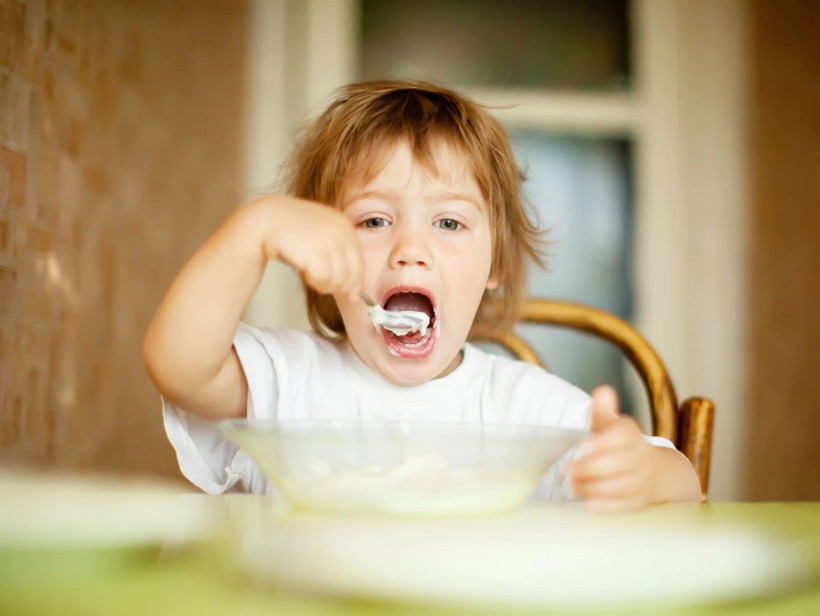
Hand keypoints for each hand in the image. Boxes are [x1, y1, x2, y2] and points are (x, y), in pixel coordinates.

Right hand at [258, 197, 362, 300]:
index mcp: (344, 225)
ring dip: (324, 285)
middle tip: (322, 285)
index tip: (351, 296)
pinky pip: (324, 279)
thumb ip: (340, 262)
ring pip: (338, 279)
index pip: (359, 262)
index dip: (356, 283)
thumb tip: (355, 294)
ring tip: (310, 276)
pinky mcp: (315, 250)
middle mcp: (340, 230)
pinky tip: (304, 273)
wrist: (265, 219)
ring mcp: (328, 240)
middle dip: (339, 287)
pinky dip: (314, 282)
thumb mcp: (320, 241)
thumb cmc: (291, 234)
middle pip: (352, 274)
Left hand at [568, 385, 654, 512]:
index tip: (581, 447)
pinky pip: (625, 505)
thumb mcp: (609, 425)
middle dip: (590, 467)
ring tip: (572, 486)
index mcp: (630, 433)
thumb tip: (603, 390)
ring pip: (620, 485)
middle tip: (567, 470)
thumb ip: (602, 411)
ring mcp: (642, 480)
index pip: (621, 435)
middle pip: (619, 462)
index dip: (602, 442)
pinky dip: (607, 505)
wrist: (650, 469)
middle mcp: (640, 456)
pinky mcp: (639, 501)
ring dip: (594, 487)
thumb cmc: (617, 444)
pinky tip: (589, 504)